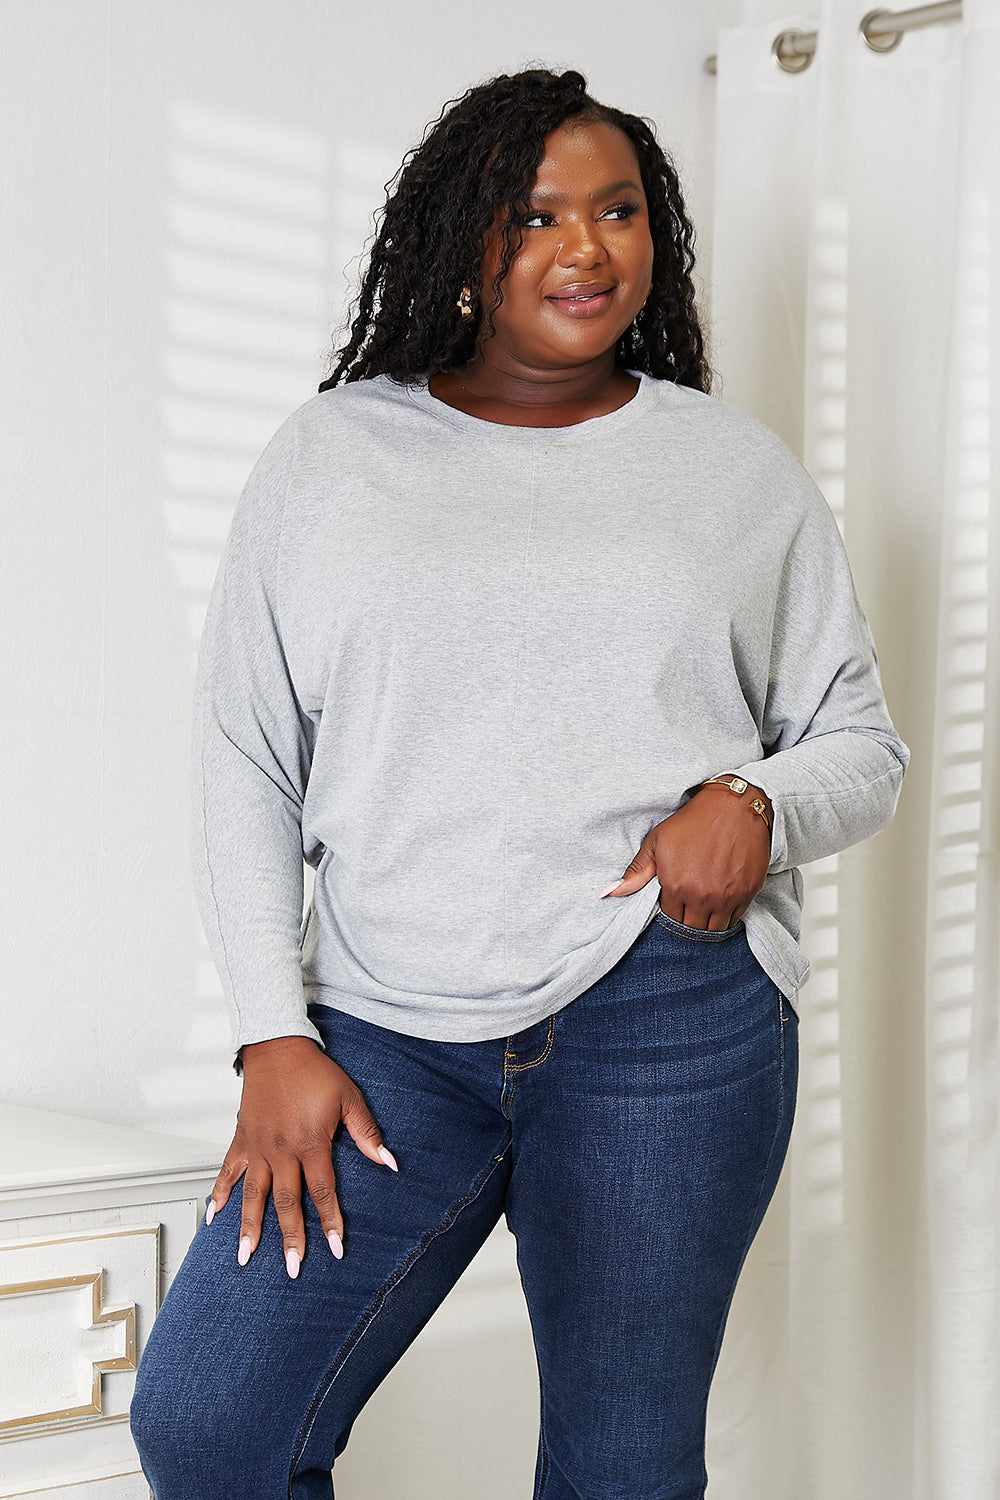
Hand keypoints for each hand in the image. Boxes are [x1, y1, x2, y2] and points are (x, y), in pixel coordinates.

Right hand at [205, 1036, 397, 1276]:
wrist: (278, 1047)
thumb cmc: (314, 1071)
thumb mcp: (349, 1098)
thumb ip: (367, 1133)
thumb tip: (389, 1161)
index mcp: (310, 1143)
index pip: (322, 1191)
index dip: (330, 1221)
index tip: (335, 1248)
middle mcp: (282, 1150)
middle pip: (287, 1203)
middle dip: (290, 1238)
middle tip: (292, 1268)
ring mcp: (258, 1147)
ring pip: (253, 1195)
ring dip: (250, 1228)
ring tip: (245, 1256)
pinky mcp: (242, 1138)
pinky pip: (228, 1171)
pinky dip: (220, 1193)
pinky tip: (215, 1215)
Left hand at [601, 782, 771, 930]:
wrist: (734, 806)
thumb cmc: (692, 822)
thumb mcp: (657, 842)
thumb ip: (636, 872)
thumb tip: (607, 894)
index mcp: (676, 886)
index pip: (671, 919)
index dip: (671, 913)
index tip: (674, 902)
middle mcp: (702, 897)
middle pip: (693, 929)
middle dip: (688, 922)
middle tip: (689, 907)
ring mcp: (728, 896)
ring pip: (715, 929)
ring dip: (708, 923)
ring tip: (704, 908)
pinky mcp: (749, 892)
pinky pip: (736, 918)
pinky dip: (728, 916)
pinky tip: (721, 902)